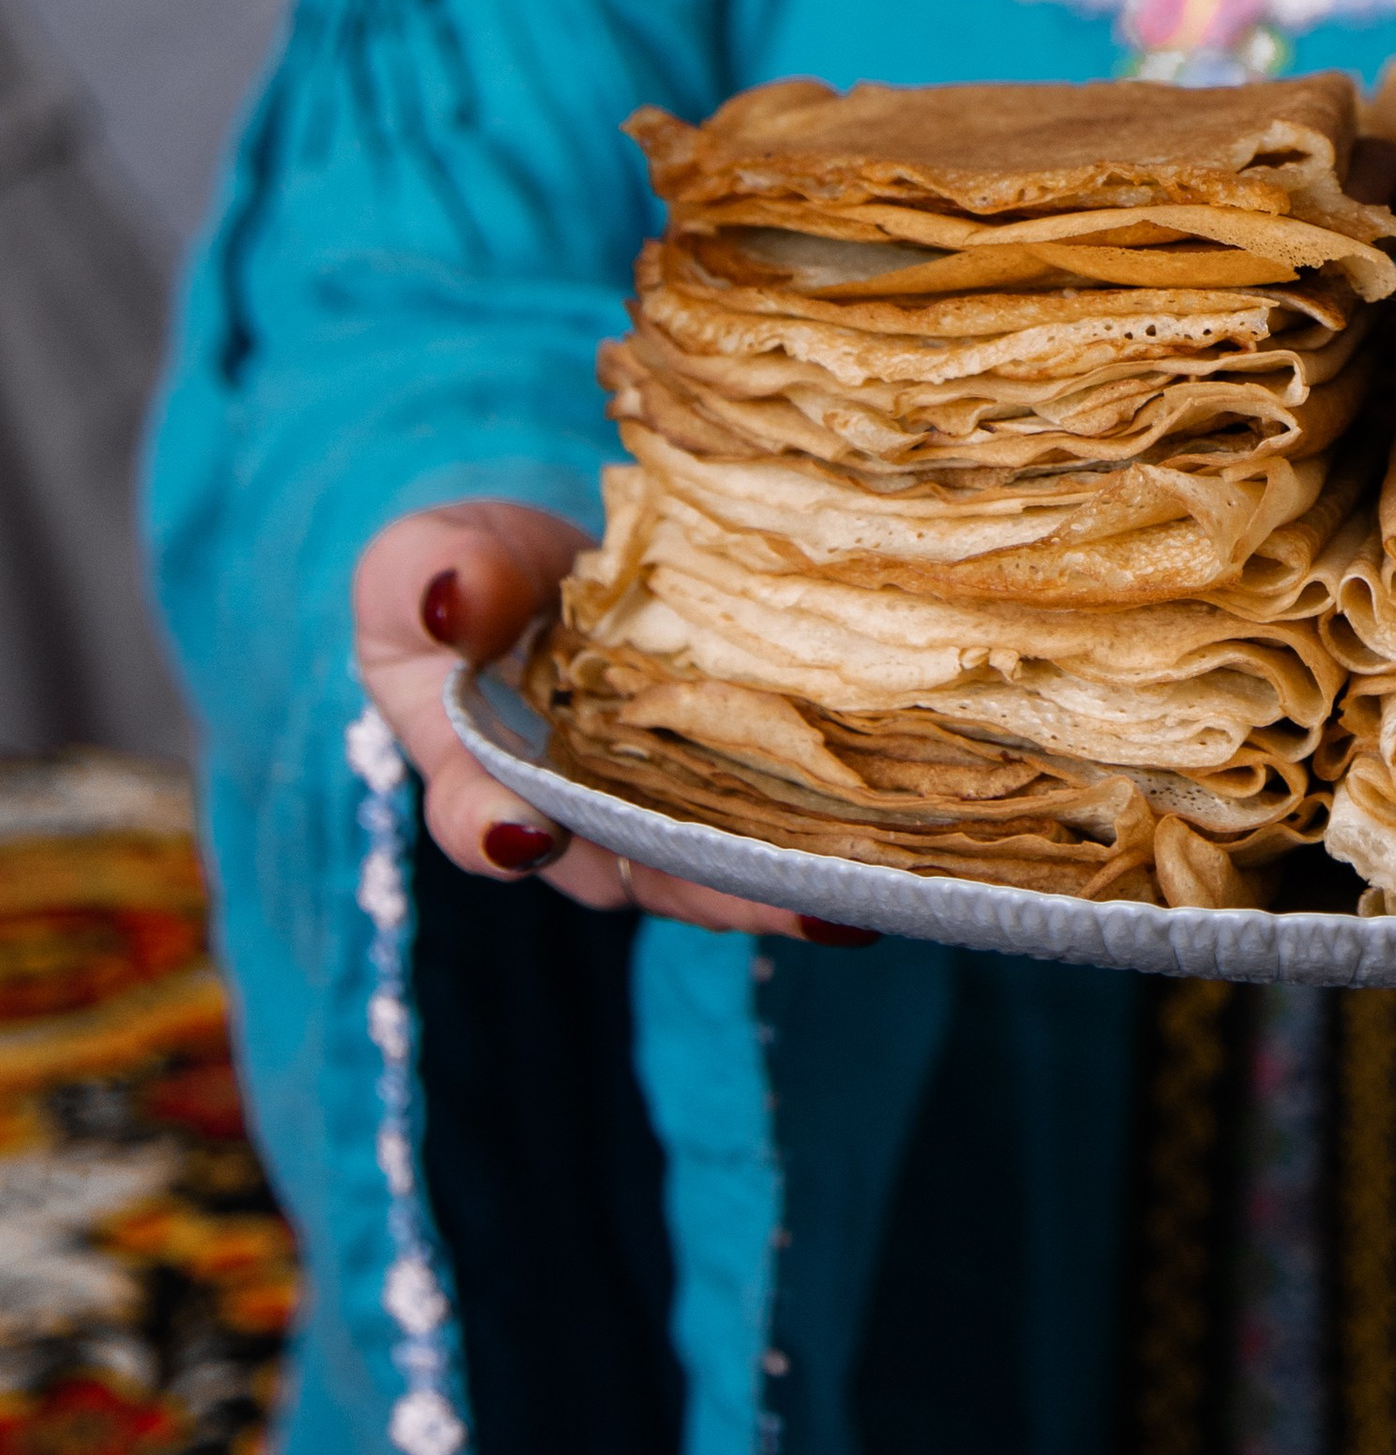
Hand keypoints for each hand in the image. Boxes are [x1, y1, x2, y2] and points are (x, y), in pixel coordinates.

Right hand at [352, 498, 867, 943]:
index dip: (498, 830)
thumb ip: (429, 579)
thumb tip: (455, 601)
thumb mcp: (424, 561)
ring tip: (872, 886)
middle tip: (791, 897)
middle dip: (717, 886)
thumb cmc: (467, 569)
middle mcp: (583, 817)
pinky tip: (912, 827)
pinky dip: (842, 816)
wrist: (550, 557)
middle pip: (643, 867)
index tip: (525, 833)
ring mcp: (669, 800)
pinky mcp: (742, 762)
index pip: (481, 820)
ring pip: (730, 854)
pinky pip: (787, 801)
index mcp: (481, 778)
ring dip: (800, 873)